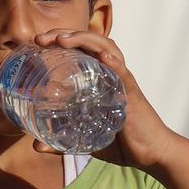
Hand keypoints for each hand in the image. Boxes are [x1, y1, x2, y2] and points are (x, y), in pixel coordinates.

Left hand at [31, 29, 182, 171]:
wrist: (153, 155)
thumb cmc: (123, 144)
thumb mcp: (86, 141)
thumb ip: (61, 142)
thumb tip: (36, 146)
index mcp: (101, 79)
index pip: (81, 49)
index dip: (60, 39)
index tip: (37, 42)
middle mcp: (112, 74)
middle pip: (90, 42)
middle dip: (64, 34)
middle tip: (40, 38)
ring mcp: (123, 82)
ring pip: (106, 49)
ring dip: (85, 40)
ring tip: (63, 39)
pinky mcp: (132, 95)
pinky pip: (124, 74)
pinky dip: (114, 63)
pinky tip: (104, 56)